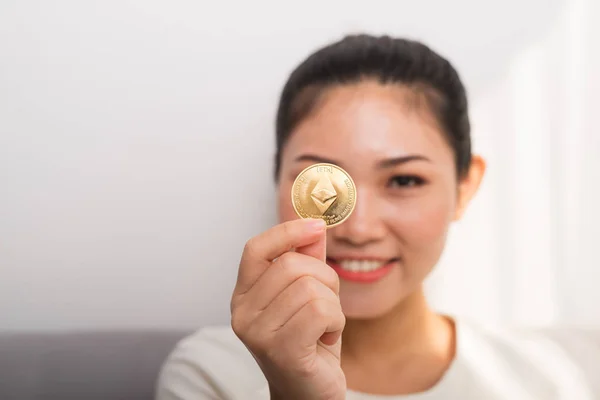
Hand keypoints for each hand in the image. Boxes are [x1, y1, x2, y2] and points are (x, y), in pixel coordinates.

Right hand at [230, 218, 345, 399]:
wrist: (309, 392)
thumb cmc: (309, 342)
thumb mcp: (309, 294)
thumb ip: (308, 259)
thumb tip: (314, 224)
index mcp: (244, 295)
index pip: (256, 248)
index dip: (287, 231)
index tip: (317, 225)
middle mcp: (242, 312)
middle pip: (290, 265)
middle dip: (324, 278)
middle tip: (327, 302)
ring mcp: (257, 333)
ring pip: (310, 288)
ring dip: (332, 304)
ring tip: (324, 325)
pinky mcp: (280, 350)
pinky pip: (320, 310)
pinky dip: (336, 321)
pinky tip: (326, 338)